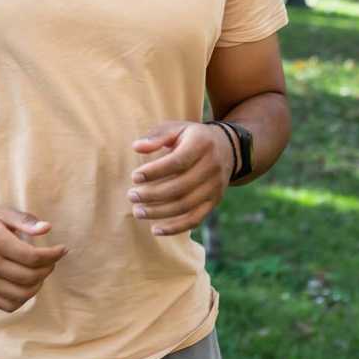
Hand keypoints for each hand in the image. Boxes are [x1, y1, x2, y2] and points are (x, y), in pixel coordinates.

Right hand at [0, 204, 67, 312]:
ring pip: (20, 295)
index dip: (52, 255)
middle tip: (52, 261)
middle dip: (48, 270)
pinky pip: (6, 304)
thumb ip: (25, 221)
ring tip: (41, 273)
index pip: (32, 257)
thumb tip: (47, 229)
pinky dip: (22, 298)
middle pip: (29, 277)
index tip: (62, 250)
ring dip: (37, 286)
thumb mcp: (1, 212)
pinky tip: (26, 284)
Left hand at [128, 121, 235, 235]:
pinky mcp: (214, 202)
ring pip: (186, 206)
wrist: (227, 148)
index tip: (134, 177)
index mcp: (201, 144)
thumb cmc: (191, 137)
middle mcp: (211, 166)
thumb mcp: (176, 128)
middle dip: (152, 195)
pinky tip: (155, 229)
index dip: (155, 171)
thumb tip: (136, 147)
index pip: (177, 162)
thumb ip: (157, 136)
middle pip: (180, 187)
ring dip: (159, 212)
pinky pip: (195, 219)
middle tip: (131, 196)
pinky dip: (175, 228)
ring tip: (137, 211)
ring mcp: (215, 187)